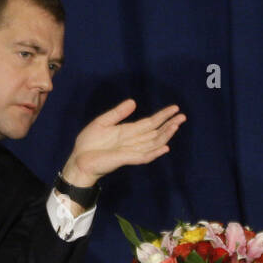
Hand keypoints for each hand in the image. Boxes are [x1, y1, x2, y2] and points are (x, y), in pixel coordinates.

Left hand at [60, 100, 185, 187]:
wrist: (79, 160)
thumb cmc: (88, 144)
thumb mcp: (102, 122)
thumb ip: (118, 113)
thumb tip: (134, 102)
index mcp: (128, 131)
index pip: (150, 123)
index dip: (162, 115)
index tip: (175, 108)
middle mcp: (133, 141)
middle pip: (156, 132)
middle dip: (170, 124)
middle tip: (183, 116)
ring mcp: (131, 151)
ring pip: (154, 143)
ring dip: (166, 135)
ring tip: (176, 126)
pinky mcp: (126, 159)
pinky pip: (144, 156)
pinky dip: (155, 152)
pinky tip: (165, 146)